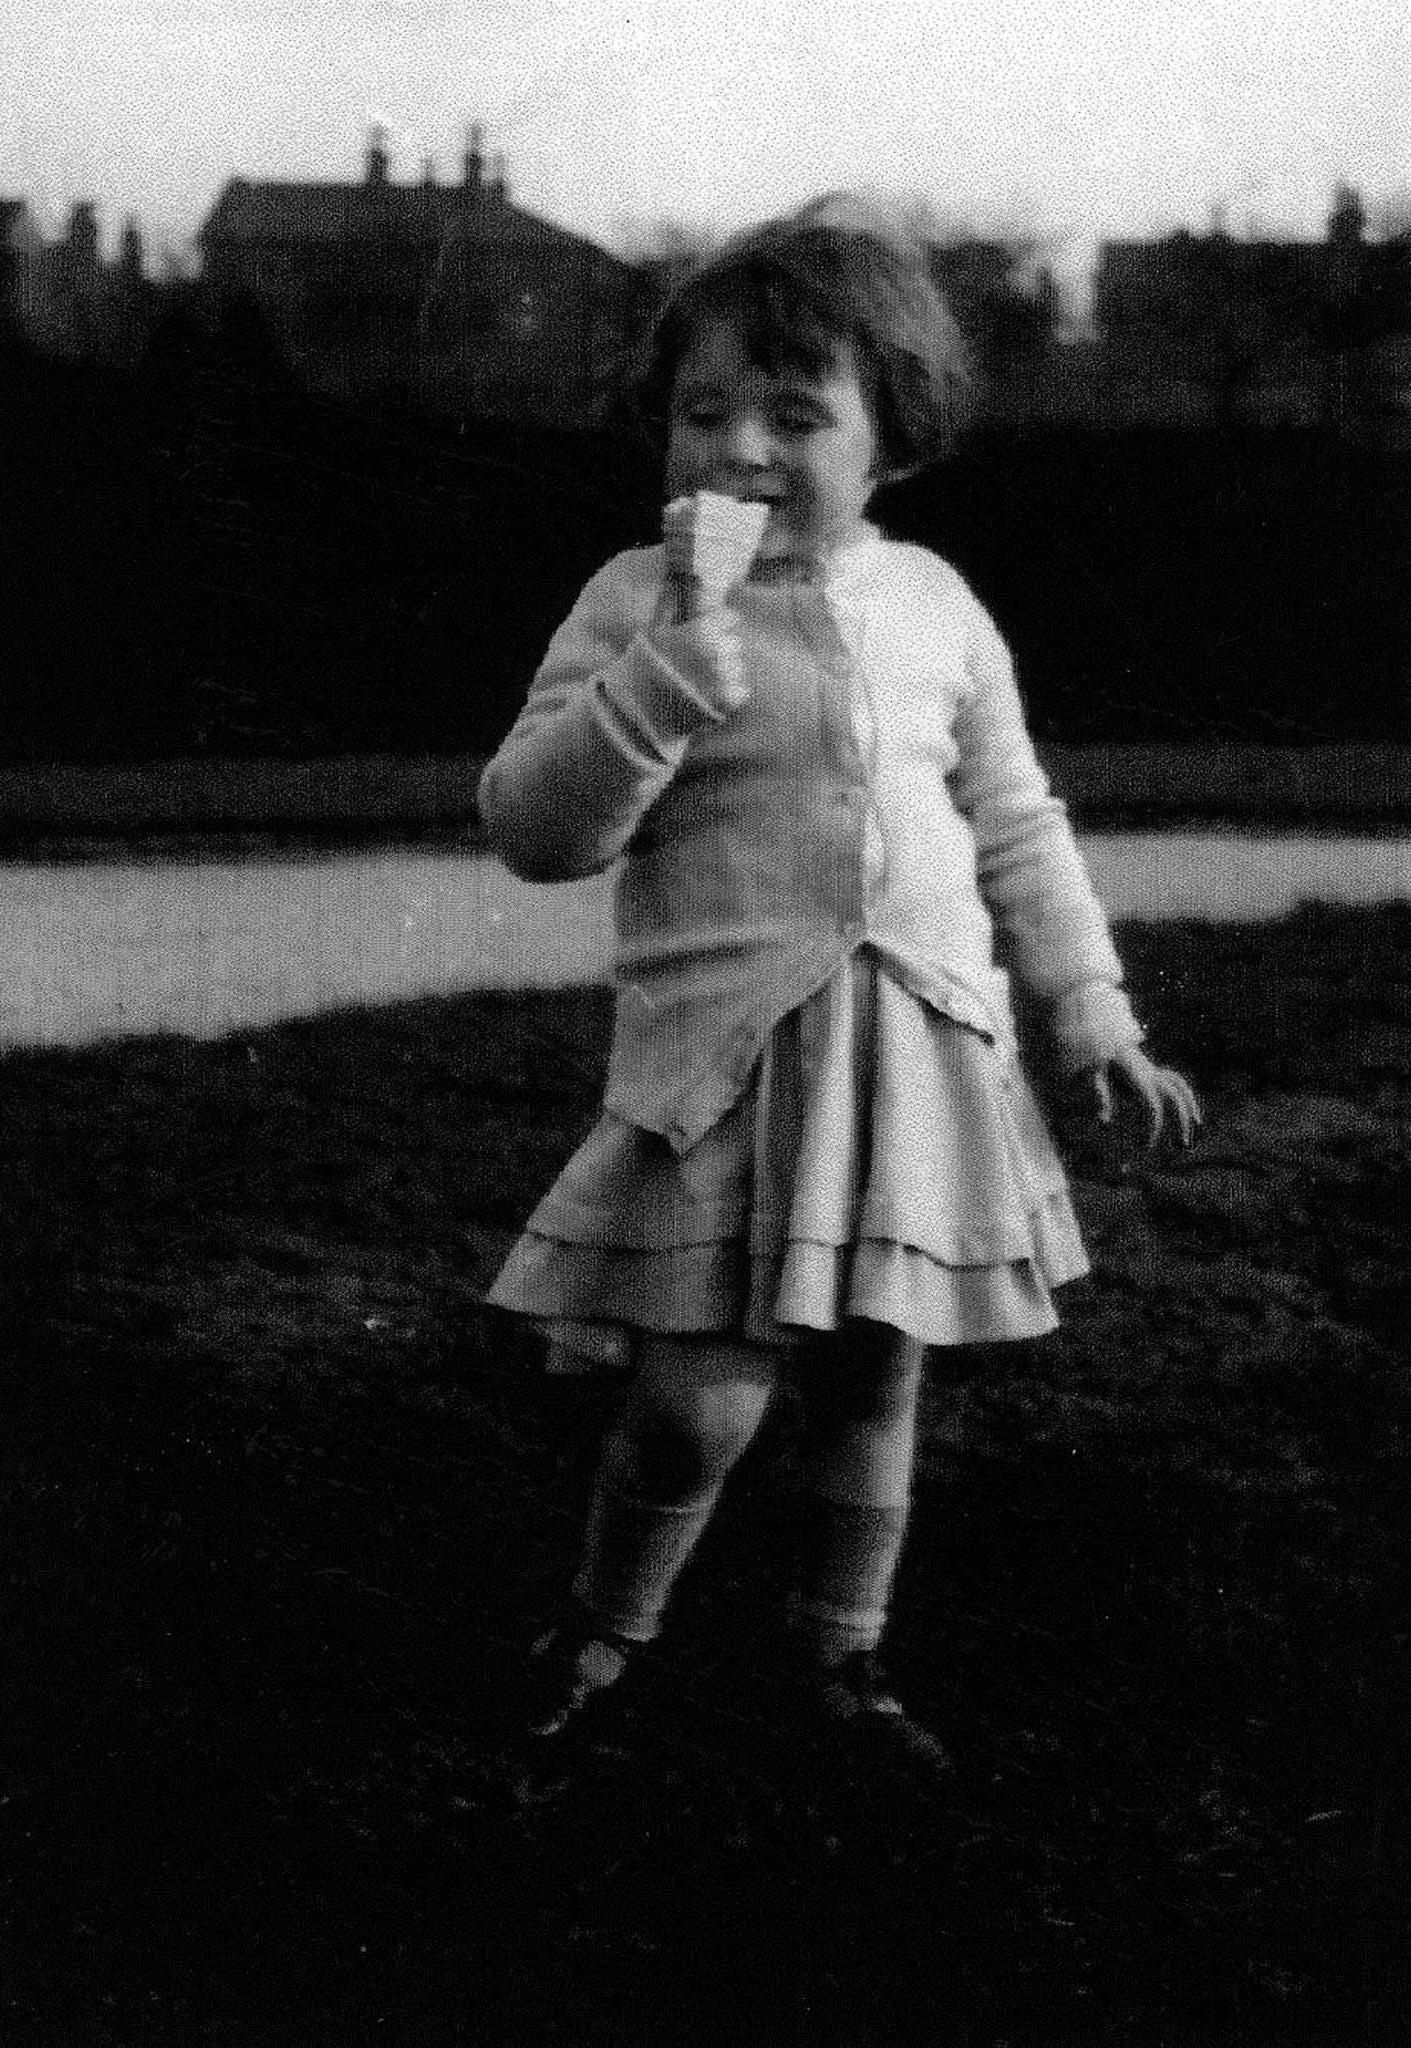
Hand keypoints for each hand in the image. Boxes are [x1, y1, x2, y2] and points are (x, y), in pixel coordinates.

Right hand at [650, 576, 749, 713]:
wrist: (639, 705)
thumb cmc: (644, 665)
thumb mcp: (656, 628)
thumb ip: (676, 605)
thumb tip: (690, 581)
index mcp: (702, 630)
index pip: (730, 618)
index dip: (719, 625)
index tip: (709, 633)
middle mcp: (717, 651)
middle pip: (734, 644)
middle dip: (721, 650)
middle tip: (699, 663)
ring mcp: (724, 677)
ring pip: (737, 668)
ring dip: (724, 673)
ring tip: (701, 682)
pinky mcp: (727, 700)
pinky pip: (741, 691)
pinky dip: (729, 694)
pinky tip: (711, 695)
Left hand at [1082, 1046, 1201, 1149]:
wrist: (1102, 1036)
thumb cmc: (1097, 1059)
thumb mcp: (1095, 1076)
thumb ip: (1102, 1097)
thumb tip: (1105, 1123)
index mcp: (1138, 1078)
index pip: (1154, 1107)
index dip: (1155, 1127)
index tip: (1147, 1146)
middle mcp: (1152, 1075)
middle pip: (1176, 1098)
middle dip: (1182, 1120)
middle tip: (1183, 1145)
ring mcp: (1155, 1072)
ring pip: (1181, 1088)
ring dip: (1190, 1107)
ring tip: (1196, 1127)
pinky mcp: (1154, 1072)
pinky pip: (1176, 1083)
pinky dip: (1185, 1096)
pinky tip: (1187, 1111)